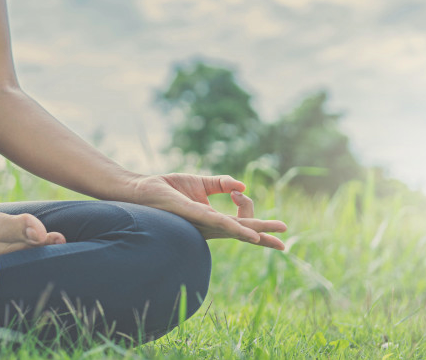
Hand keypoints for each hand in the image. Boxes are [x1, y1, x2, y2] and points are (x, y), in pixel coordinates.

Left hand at [129, 173, 286, 249]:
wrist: (140, 189)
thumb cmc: (167, 188)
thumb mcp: (199, 182)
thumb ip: (221, 183)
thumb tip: (242, 187)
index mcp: (211, 219)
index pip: (239, 220)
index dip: (248, 209)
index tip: (237, 191)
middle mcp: (208, 225)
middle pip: (242, 231)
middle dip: (264, 236)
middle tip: (284, 243)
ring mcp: (201, 222)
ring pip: (235, 228)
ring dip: (256, 233)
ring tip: (276, 240)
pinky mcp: (192, 214)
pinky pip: (218, 221)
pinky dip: (236, 227)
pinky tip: (251, 234)